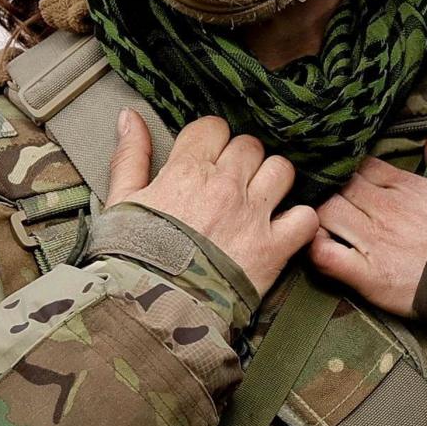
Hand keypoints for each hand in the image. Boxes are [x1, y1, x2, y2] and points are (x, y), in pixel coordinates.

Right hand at [114, 112, 318, 293]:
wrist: (153, 309)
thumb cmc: (132, 259)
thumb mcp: (120, 201)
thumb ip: (130, 155)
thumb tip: (129, 116)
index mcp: (188, 171)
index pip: (213, 127)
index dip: (210, 141)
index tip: (205, 158)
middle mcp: (225, 186)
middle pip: (249, 146)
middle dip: (241, 160)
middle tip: (229, 183)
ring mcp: (253, 216)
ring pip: (282, 171)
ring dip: (273, 180)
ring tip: (259, 199)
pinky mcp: (274, 249)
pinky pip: (306, 218)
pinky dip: (300, 221)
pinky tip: (284, 228)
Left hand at [308, 155, 426, 315]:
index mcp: (406, 185)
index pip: (360, 167)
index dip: (347, 172)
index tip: (344, 180)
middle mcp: (384, 207)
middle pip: (335, 187)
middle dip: (327, 194)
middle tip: (327, 207)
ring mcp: (374, 239)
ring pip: (323, 213)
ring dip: (317, 219)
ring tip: (319, 228)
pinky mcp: (369, 274)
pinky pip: (326, 255)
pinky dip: (315, 251)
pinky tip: (318, 251)